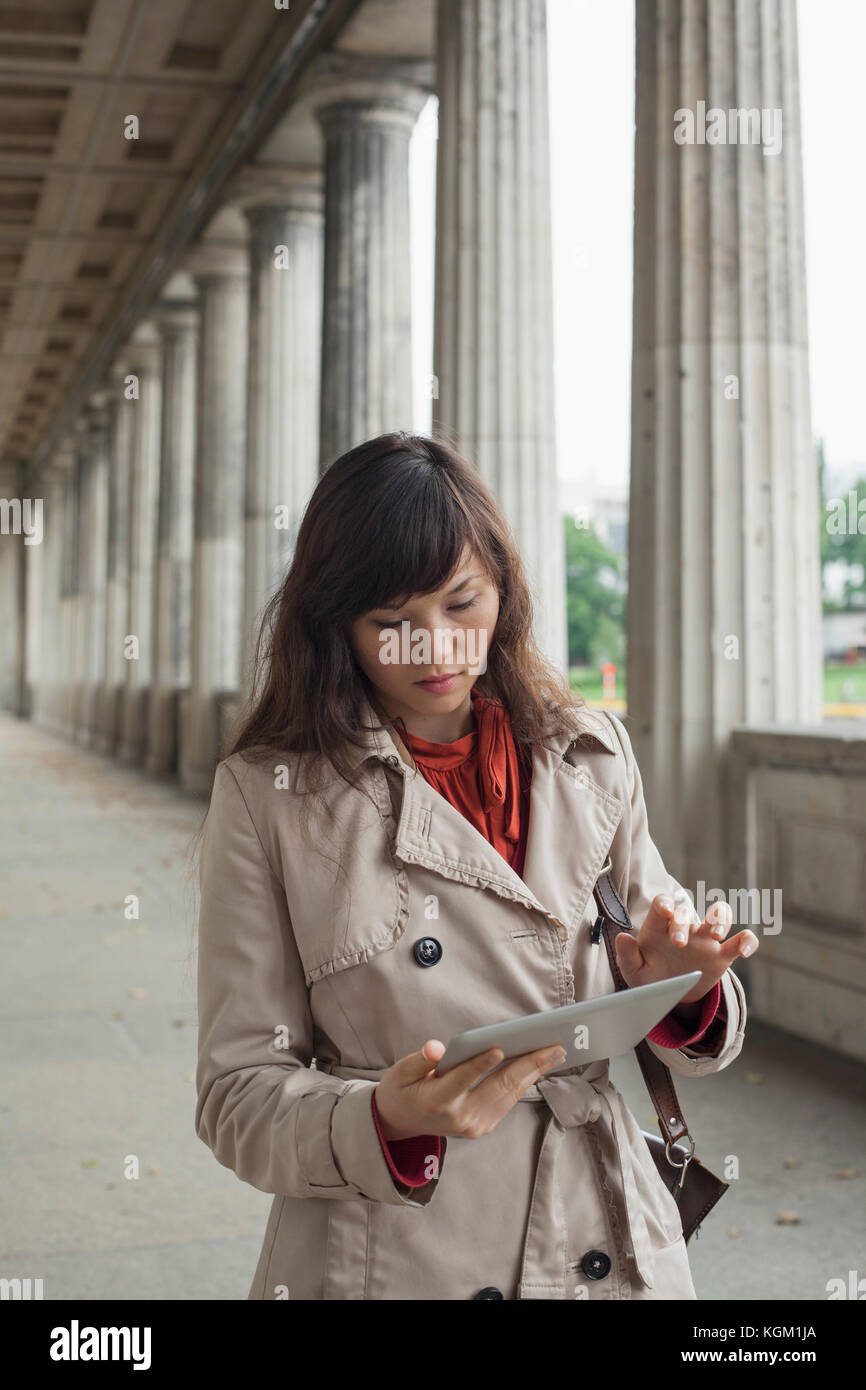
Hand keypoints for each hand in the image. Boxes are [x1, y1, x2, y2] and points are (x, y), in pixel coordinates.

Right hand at [373, 1038, 565, 1142]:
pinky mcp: (482, 1126)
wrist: (400, 1124)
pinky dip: (524, 1082)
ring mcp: (474, 1125)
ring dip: (534, 1072)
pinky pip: (507, 1101)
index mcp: (436, 1101)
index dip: (480, 1064)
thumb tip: (436, 1049)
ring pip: (509, 1095)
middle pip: (498, 1087)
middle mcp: (459, 1117)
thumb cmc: (401, 1090)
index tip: (499, 1049)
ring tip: (554, 1053)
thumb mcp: (400, 1073)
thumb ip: (420, 1061)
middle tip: (553, 1046)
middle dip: (528, 1065)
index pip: (462, 1080)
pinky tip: (538, 1066)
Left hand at [614, 893, 758, 1005]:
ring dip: (719, 918)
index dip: (665, 904)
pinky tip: (746, 950)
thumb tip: (623, 938)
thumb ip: (627, 956)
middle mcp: (684, 927)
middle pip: (687, 911)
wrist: (670, 993)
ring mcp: (705, 939)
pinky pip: (740, 941)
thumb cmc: (648, 976)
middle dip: (683, 922)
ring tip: (715, 935)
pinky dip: (748, 941)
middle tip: (679, 944)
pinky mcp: (722, 954)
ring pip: (719, 914)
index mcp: (659, 927)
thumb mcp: (634, 971)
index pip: (663, 904)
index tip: (666, 913)